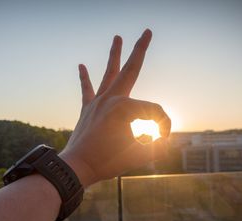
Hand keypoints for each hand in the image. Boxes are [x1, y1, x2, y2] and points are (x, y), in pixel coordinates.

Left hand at [60, 29, 170, 187]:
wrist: (77, 168)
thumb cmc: (107, 162)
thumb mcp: (138, 155)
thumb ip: (155, 146)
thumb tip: (162, 140)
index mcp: (125, 108)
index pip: (155, 111)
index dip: (163, 125)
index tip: (163, 140)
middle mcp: (111, 98)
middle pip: (131, 69)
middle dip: (140, 49)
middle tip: (147, 31)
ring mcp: (98, 102)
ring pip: (109, 73)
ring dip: (114, 55)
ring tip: (117, 37)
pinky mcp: (88, 109)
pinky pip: (87, 89)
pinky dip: (84, 77)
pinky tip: (81, 65)